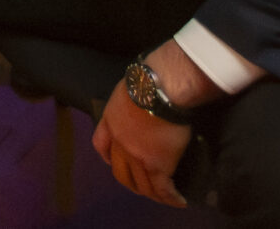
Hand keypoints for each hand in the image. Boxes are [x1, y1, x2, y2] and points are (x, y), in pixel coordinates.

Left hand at [94, 92, 192, 207]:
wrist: (159, 88)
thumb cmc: (147, 79)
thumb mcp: (128, 86)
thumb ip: (130, 99)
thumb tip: (142, 97)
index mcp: (110, 121)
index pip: (100, 145)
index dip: (107, 157)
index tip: (112, 162)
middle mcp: (120, 143)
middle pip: (120, 171)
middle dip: (130, 181)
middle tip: (142, 185)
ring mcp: (137, 156)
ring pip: (141, 184)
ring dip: (151, 193)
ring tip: (163, 196)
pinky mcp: (157, 164)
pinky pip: (162, 188)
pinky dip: (170, 197)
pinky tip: (178, 200)